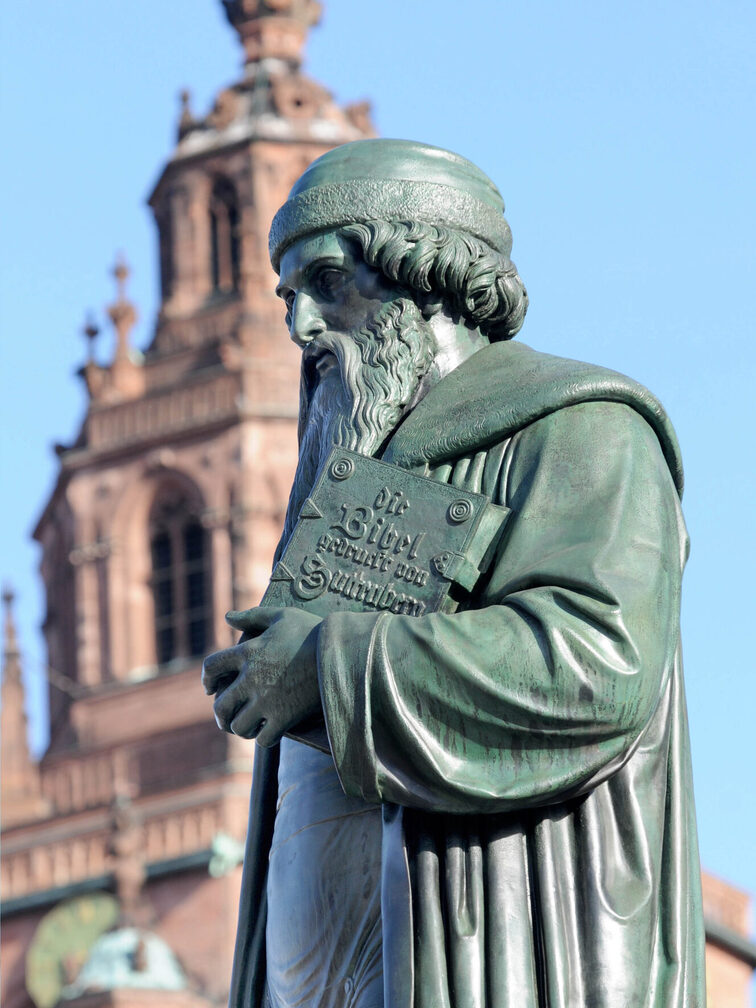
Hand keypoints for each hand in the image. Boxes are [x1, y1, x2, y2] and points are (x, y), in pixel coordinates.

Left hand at [202, 607, 321, 747]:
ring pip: (238, 726)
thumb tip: (228, 617)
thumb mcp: (282, 616)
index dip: (207, 679)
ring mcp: (267, 700)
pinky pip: (263, 738)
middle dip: (221, 714)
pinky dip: (263, 738)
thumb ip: (253, 615)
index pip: (211, 667)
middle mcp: (251, 678)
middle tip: (226, 717)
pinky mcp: (285, 717)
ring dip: (241, 728)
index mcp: (248, 652)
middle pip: (221, 705)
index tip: (210, 688)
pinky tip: (270, 732)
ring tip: (249, 726)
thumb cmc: (312, 630)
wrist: (341, 651)